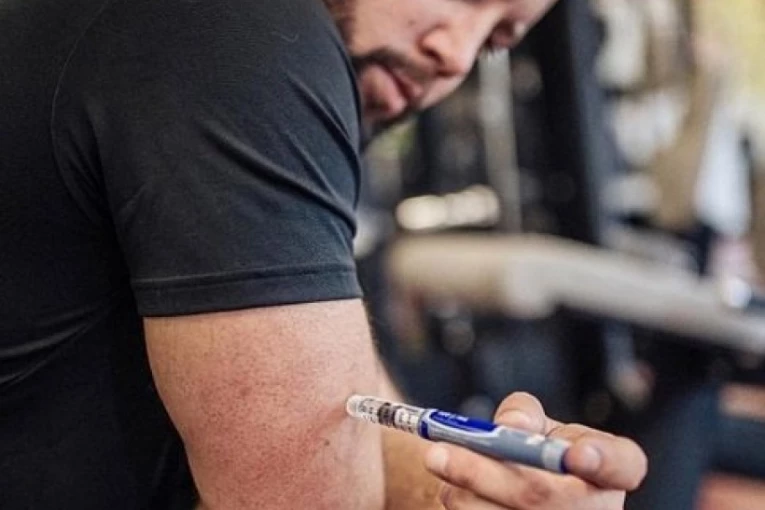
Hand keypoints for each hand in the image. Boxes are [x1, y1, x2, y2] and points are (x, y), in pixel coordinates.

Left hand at [422, 392, 647, 508]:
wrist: (523, 494)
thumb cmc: (537, 456)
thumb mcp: (542, 427)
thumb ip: (527, 414)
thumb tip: (512, 424)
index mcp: (611, 470)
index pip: (622, 464)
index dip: (600, 459)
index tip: (575, 452)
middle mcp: (595, 509)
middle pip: (538, 496)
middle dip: (480, 473)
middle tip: (436, 453)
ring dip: (459, 492)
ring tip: (442, 464)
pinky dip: (460, 506)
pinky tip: (454, 490)